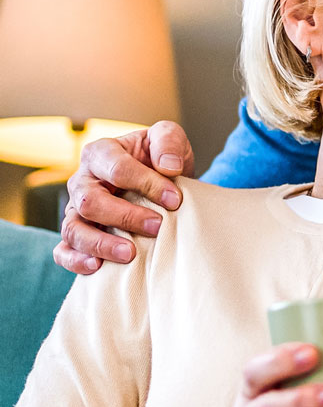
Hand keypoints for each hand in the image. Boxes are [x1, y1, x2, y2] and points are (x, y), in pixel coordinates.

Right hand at [55, 121, 194, 273]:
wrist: (158, 182)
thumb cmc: (159, 160)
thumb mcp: (168, 139)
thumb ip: (169, 142)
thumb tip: (168, 167)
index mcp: (101, 153)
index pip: (117, 169)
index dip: (146, 184)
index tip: (175, 200)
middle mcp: (83, 181)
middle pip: (90, 201)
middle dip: (125, 216)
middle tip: (157, 226)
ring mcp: (76, 210)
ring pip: (73, 229)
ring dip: (101, 243)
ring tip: (131, 253)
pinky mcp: (76, 235)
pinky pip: (63, 251)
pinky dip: (75, 260)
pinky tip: (97, 267)